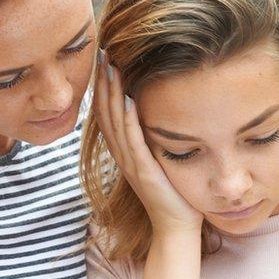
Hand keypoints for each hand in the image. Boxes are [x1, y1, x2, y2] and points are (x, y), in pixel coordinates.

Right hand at [95, 50, 202, 234]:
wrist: (177, 226)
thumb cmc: (172, 192)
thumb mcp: (158, 159)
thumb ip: (150, 137)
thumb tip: (152, 111)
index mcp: (124, 151)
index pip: (107, 113)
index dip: (103, 86)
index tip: (103, 59)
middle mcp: (123, 155)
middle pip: (105, 113)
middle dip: (103, 83)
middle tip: (101, 52)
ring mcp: (131, 164)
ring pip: (115, 124)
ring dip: (112, 95)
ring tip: (111, 67)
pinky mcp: (145, 172)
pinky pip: (134, 143)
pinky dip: (130, 121)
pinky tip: (129, 99)